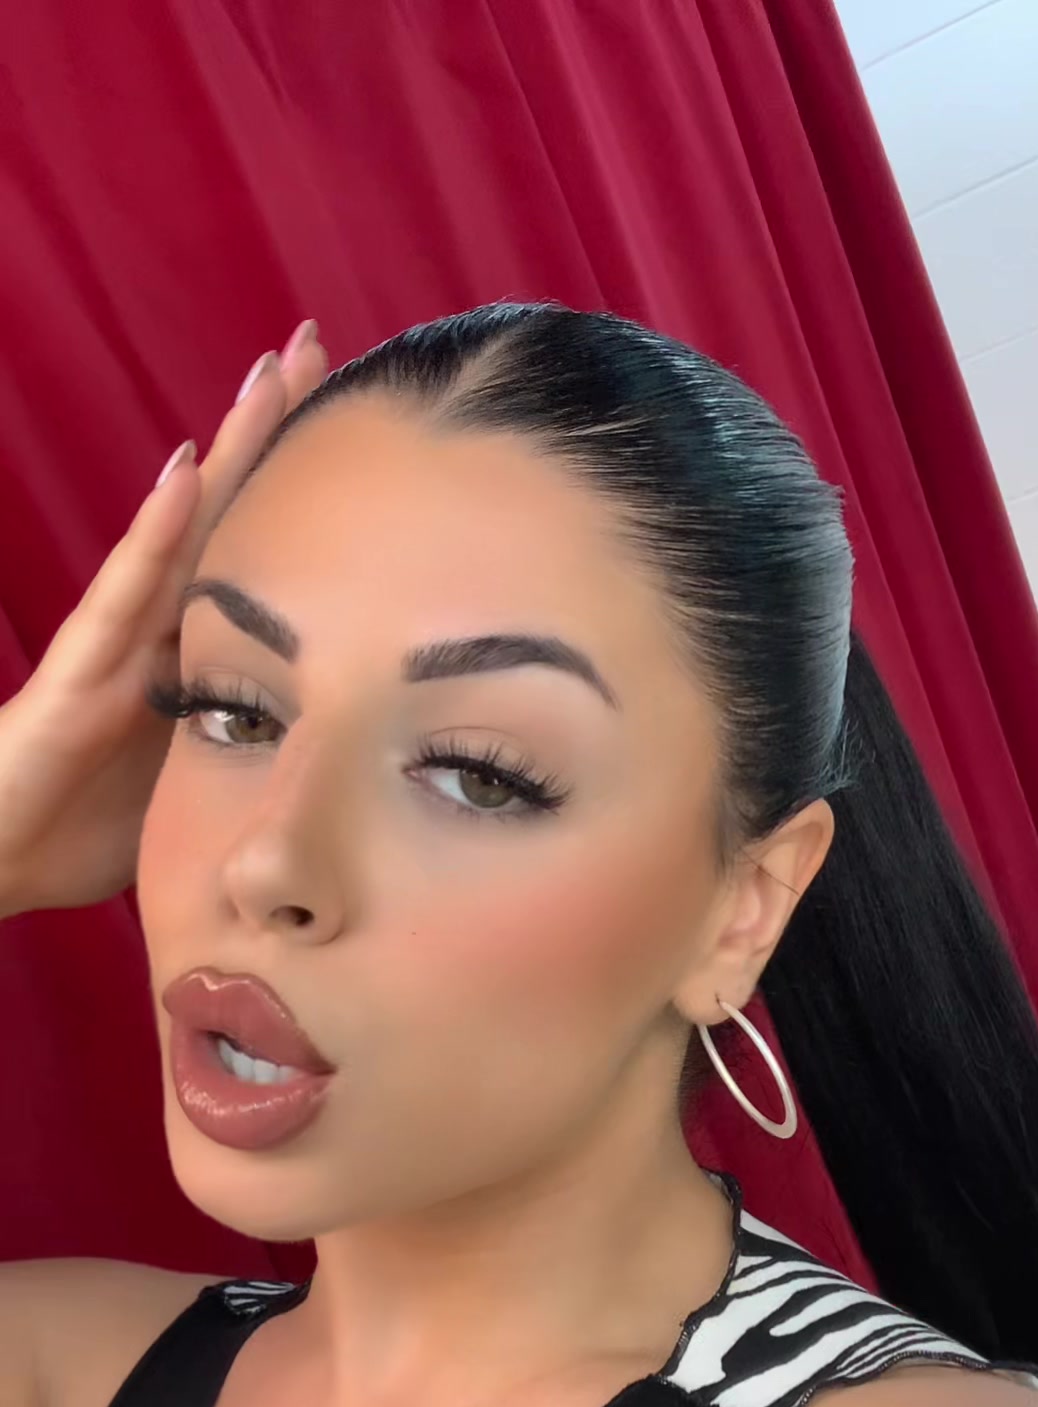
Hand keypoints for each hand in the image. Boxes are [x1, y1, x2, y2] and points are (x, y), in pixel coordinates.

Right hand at [0, 323, 327, 916]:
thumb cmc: (83, 828)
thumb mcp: (199, 785)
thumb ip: (253, 752)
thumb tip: (338, 751)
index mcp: (190, 652)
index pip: (253, 551)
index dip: (299, 490)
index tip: (356, 422)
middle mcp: (154, 627)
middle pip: (224, 511)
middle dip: (267, 431)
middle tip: (313, 343)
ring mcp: (114, 639)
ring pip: (182, 527)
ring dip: (226, 451)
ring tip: (266, 375)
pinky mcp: (77, 671)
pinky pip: (122, 591)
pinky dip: (156, 530)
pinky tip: (186, 472)